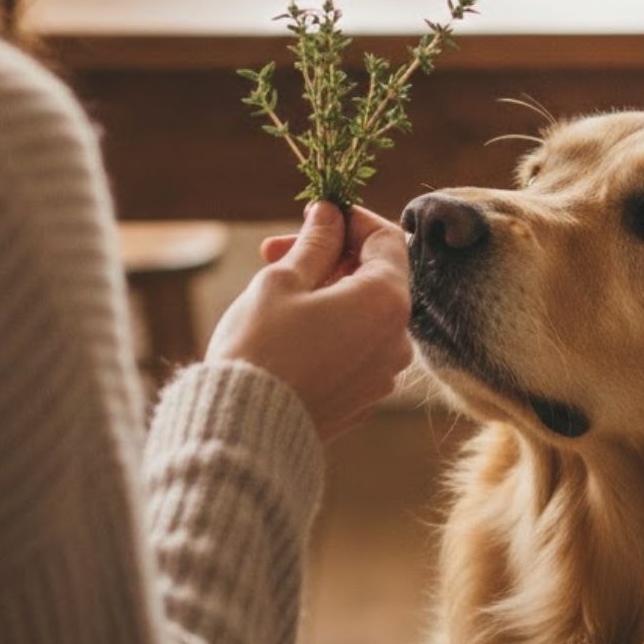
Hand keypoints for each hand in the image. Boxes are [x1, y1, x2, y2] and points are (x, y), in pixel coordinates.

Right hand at [206, 202, 412, 440]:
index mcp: (386, 301)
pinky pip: (357, 346)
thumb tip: (330, 214)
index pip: (387, 239)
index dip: (351, 220)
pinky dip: (333, 325)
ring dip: (329, 290)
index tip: (315, 216)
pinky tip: (291, 326)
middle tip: (276, 250)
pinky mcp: (365, 396)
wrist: (245, 429)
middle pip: (377, 276)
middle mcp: (397, 338)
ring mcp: (384, 372)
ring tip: (276, 288)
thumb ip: (315, 243)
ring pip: (365, 312)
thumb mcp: (283, 281)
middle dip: (332, 256)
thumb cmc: (261, 349)